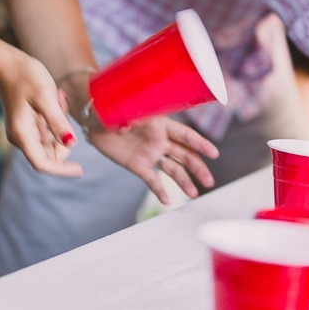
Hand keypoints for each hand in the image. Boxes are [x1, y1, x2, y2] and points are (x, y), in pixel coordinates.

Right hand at [0, 52, 82, 176]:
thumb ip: (57, 122)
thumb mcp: (45, 97)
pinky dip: (56, 119)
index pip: (42, 164)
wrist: (7, 63)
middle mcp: (21, 138)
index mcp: (22, 134)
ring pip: (52, 141)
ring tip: (56, 98)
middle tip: (60, 105)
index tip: (80, 170)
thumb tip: (71, 143)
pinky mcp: (28, 126)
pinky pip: (49, 131)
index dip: (62, 170)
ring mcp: (24, 133)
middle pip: (50, 153)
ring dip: (60, 124)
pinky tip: (54, 99)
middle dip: (63, 135)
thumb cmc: (25, 76)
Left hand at [87, 115, 218, 204]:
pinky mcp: (139, 166)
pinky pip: (152, 179)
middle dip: (198, 168)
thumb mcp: (121, 110)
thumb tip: (126, 126)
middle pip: (185, 155)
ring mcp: (151, 154)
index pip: (184, 135)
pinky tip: (167, 201)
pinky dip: (160, 190)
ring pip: (173, 169)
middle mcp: (160, 140)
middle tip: (209, 182)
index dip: (200, 143)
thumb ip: (126, 118)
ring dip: (184, 181)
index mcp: (160, 124)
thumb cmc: (110, 108)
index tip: (214, 153)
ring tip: (193, 195)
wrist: (94, 119)